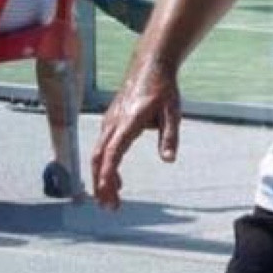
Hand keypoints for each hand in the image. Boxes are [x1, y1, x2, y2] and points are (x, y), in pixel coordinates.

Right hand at [89, 59, 181, 208]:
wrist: (150, 65)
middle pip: (99, 157)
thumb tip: (168, 160)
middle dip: (101, 184)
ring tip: (111, 201)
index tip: (107, 192)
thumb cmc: (163, 88)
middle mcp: (114, 122)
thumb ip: (170, 136)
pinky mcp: (111, 122)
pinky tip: (115, 180)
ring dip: (102, 178)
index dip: (108, 173)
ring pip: (99, 154)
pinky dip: (105, 166)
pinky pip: (103, 148)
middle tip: (109, 207)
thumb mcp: (173, 111)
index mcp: (128, 121)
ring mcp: (110, 121)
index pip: (113, 151)